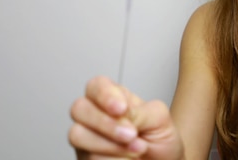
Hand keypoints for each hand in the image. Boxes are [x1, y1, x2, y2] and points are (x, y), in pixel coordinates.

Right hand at [68, 76, 182, 159]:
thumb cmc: (159, 138)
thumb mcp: (158, 119)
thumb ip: (139, 112)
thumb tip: (121, 115)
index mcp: (114, 98)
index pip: (96, 85)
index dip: (105, 95)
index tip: (122, 109)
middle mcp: (95, 115)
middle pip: (79, 109)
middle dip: (106, 123)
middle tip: (132, 134)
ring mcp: (87, 138)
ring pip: (78, 135)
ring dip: (110, 145)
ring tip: (138, 150)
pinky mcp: (86, 158)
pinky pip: (87, 158)